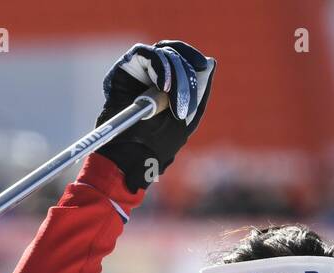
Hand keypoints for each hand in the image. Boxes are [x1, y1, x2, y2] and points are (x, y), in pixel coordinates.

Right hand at [95, 39, 215, 192]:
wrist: (131, 158)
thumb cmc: (158, 145)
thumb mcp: (187, 119)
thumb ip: (198, 91)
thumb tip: (210, 62)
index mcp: (168, 88)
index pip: (182, 60)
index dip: (192, 57)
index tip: (203, 64)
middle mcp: (152, 78)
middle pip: (173, 54)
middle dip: (185, 71)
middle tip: (182, 94)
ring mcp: (137, 74)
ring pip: (161, 52)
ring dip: (173, 71)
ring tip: (170, 94)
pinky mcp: (122, 72)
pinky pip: (142, 53)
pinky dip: (157, 64)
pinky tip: (163, 85)